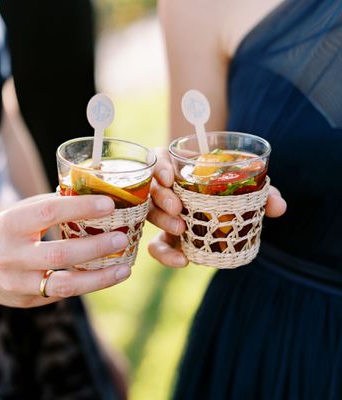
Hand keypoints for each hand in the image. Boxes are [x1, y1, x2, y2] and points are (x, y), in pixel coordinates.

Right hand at [0, 193, 130, 313]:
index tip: (109, 204)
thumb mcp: (18, 212)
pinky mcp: (26, 301)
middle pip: (59, 254)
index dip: (81, 208)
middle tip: (122, 238)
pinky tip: (107, 277)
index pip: (48, 213)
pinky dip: (88, 285)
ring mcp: (18, 284)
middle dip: (96, 248)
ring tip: (125, 269)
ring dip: (99, 278)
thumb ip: (51, 206)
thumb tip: (92, 197)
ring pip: (64, 285)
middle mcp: (12, 257)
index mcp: (10, 225)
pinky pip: (62, 294)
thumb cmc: (1, 231)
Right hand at [148, 147, 286, 266]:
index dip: (159, 167)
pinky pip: (156, 246)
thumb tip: (278, 207)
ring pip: (150, 214)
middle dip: (161, 198)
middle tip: (178, 208)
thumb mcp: (246, 187)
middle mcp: (165, 188)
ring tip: (180, 229)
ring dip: (162, 220)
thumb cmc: (231, 190)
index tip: (170, 177)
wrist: (222, 209)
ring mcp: (162, 213)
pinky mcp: (164, 237)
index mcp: (178, 166)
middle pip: (150, 188)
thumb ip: (262, 193)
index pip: (158, 159)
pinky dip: (165, 255)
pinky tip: (182, 261)